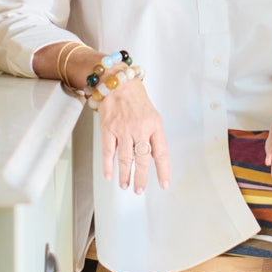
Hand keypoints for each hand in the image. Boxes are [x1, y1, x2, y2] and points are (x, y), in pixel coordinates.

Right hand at [96, 78, 170, 195]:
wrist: (116, 82)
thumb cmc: (136, 98)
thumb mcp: (152, 115)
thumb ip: (153, 135)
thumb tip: (151, 157)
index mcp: (154, 125)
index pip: (161, 152)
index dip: (163, 170)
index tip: (164, 184)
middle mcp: (140, 128)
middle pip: (142, 159)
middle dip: (141, 178)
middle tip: (139, 190)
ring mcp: (123, 129)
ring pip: (125, 159)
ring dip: (125, 175)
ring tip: (126, 185)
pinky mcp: (108, 129)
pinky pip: (108, 152)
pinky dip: (108, 166)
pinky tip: (109, 175)